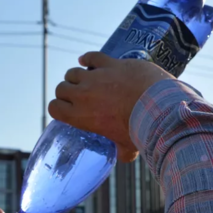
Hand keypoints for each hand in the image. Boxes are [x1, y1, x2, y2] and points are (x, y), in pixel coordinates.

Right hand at [48, 52, 173, 161]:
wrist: (157, 107)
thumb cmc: (141, 129)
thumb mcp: (127, 147)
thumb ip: (121, 151)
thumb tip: (123, 156)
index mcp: (81, 116)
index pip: (54, 108)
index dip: (58, 108)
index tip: (65, 110)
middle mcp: (83, 94)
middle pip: (61, 88)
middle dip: (66, 92)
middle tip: (77, 96)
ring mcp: (96, 77)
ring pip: (73, 72)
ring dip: (76, 76)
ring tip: (84, 81)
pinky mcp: (111, 64)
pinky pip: (92, 57)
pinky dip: (88, 59)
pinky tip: (86, 61)